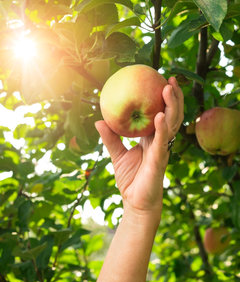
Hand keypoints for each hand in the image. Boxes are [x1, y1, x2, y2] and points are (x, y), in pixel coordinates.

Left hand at [95, 77, 183, 217]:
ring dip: (172, 106)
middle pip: (171, 114)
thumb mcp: (117, 154)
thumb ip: (110, 138)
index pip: (161, 113)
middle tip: (171, 78)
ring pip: (172, 124)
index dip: (163, 99)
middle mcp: (160, 141)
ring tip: (168, 88)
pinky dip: (162, 128)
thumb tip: (98, 120)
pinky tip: (159, 116)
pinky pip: (162, 142)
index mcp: (152, 138)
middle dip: (174, 97)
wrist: (135, 203)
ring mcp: (162, 149)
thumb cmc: (130, 179)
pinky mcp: (160, 161)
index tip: (160, 80)